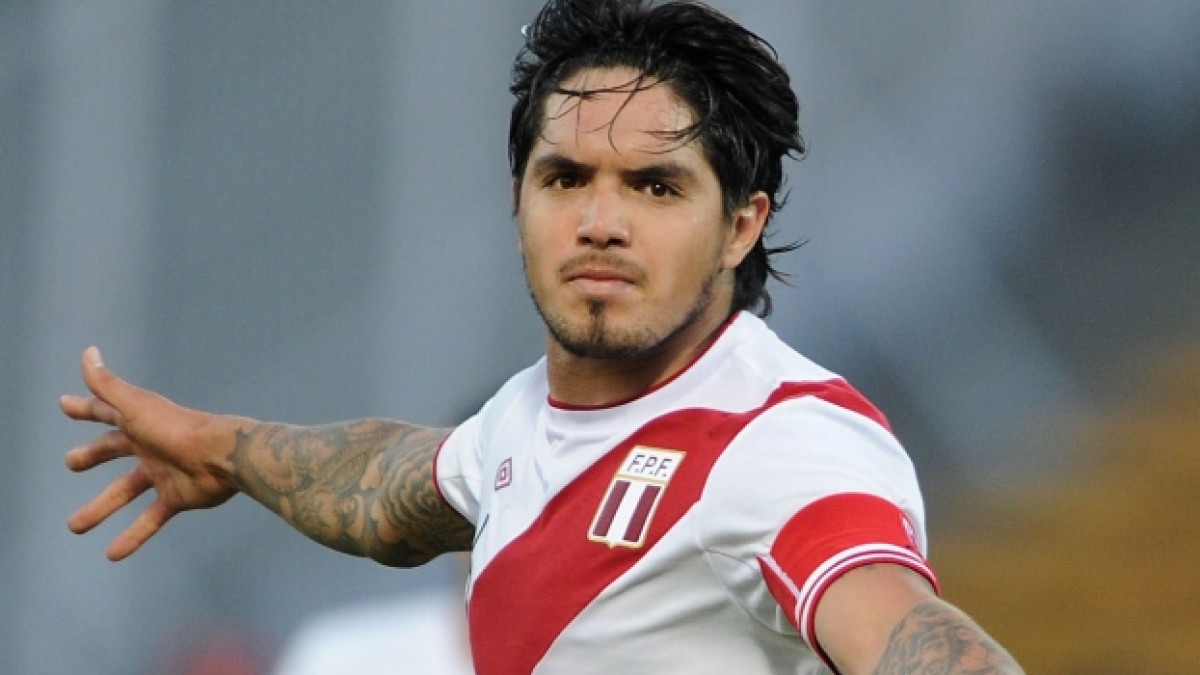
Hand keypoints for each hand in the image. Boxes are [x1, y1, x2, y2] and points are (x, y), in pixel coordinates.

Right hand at [61, 347, 238, 560]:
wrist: (222, 457)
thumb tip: (88, 352)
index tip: (65, 405)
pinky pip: (151, 519)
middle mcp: (150, 445)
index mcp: (139, 422)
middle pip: (114, 450)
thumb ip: (107, 385)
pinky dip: (133, 536)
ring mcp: (163, 472)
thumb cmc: (177, 428)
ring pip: (125, 492)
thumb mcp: (135, 407)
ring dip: (100, 508)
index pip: (105, 411)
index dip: (85, 408)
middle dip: (93, 455)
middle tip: (71, 463)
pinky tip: (112, 554)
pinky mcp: (177, 497)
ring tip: (75, 526)